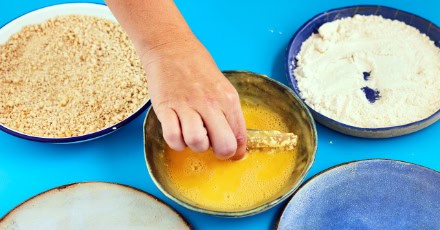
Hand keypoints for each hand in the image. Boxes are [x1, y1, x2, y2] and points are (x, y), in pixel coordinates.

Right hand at [140, 33, 246, 159]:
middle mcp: (210, 103)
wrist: (170, 47)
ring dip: (195, 145)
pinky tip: (177, 131)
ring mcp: (186, 106)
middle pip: (224, 146)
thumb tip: (234, 139)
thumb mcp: (223, 86)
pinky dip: (176, 142)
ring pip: (197, 143)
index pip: (240, 136)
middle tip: (212, 145)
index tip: (231, 153)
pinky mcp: (165, 107)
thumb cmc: (198, 67)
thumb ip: (228, 112)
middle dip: (219, 153)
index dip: (237, 152)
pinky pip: (173, 138)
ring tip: (192, 133)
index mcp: (228, 99)